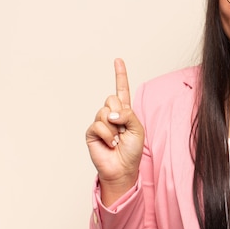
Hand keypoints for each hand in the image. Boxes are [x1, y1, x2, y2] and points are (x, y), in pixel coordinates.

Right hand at [85, 58, 144, 204]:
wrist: (122, 168)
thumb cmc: (132, 150)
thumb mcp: (138, 129)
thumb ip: (128, 115)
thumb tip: (111, 113)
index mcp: (125, 111)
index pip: (121, 89)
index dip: (120, 75)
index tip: (118, 60)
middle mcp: (111, 114)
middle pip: (111, 99)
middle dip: (120, 114)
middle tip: (123, 130)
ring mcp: (100, 122)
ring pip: (105, 112)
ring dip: (114, 128)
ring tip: (117, 139)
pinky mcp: (91, 132)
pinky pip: (98, 125)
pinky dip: (107, 135)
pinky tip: (110, 144)